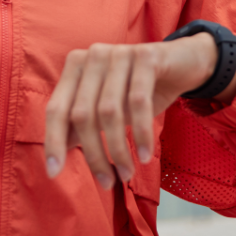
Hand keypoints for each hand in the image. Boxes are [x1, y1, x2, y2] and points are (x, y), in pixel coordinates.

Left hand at [43, 33, 235, 188]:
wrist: (182, 64)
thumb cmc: (138, 90)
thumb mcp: (108, 109)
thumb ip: (81, 125)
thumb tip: (56, 156)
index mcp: (76, 66)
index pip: (57, 108)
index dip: (53, 141)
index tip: (54, 173)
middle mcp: (93, 55)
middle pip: (83, 113)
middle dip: (93, 154)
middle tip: (106, 183)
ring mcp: (119, 53)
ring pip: (110, 111)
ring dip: (118, 150)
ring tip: (126, 174)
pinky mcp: (146, 55)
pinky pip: (139, 101)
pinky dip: (141, 133)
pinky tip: (146, 156)